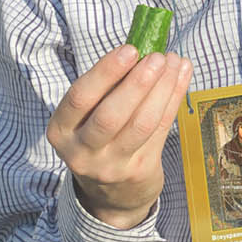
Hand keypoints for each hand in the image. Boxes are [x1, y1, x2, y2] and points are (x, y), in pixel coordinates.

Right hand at [47, 45, 192, 228]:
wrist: (111, 196)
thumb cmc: (98, 139)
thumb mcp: (87, 118)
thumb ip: (107, 87)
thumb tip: (140, 45)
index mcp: (61, 131)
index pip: (80, 98)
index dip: (106, 72)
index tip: (130, 49)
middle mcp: (82, 152)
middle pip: (111, 115)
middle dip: (137, 82)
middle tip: (157, 56)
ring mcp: (111, 166)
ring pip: (141, 124)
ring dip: (162, 88)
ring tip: (173, 62)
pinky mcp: (139, 171)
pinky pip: (161, 130)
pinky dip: (173, 98)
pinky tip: (181, 75)